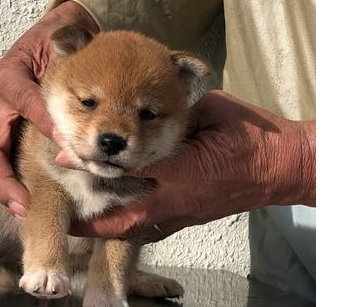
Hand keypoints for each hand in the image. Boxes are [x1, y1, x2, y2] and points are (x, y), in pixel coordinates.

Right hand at [0, 1, 98, 217]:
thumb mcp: (61, 50)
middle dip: (3, 181)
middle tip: (24, 204)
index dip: (43, 123)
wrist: (55, 35)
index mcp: (8, 79)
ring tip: (26, 210)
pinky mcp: (8, 130)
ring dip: (6, 188)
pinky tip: (31, 198)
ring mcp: (0, 120)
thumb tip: (67, 134)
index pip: (23, 103)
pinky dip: (14, 181)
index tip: (66, 144)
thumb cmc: (57, 41)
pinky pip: (4, 159)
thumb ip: (62, 82)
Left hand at [67, 90, 315, 242]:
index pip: (125, 168)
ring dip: (105, 229)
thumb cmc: (248, 134)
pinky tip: (115, 221)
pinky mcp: (188, 220)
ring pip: (134, 231)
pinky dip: (128, 229)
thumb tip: (145, 111)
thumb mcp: (210, 111)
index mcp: (179, 169)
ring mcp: (181, 215)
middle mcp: (175, 199)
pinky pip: (151, 231)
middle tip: (62, 213)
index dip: (91, 163)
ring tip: (79, 223)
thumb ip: (175, 115)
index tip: (63, 157)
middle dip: (88, 220)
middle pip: (122, 219)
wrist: (281, 166)